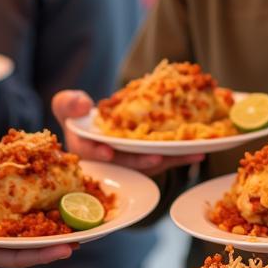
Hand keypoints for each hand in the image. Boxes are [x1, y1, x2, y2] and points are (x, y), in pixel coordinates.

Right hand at [52, 89, 204, 175]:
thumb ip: (67, 103)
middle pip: (126, 164)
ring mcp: (131, 162)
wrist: (97, 122)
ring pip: (150, 164)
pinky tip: (200, 151)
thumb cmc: (79, 114)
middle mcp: (110, 162)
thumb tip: (82, 104)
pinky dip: (181, 156)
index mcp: (86, 149)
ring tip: (191, 154)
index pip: (89, 153)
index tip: (107, 153)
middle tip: (156, 158)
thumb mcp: (68, 105)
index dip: (98, 153)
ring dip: (170, 161)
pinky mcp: (147, 159)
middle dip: (141, 163)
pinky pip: (165, 159)